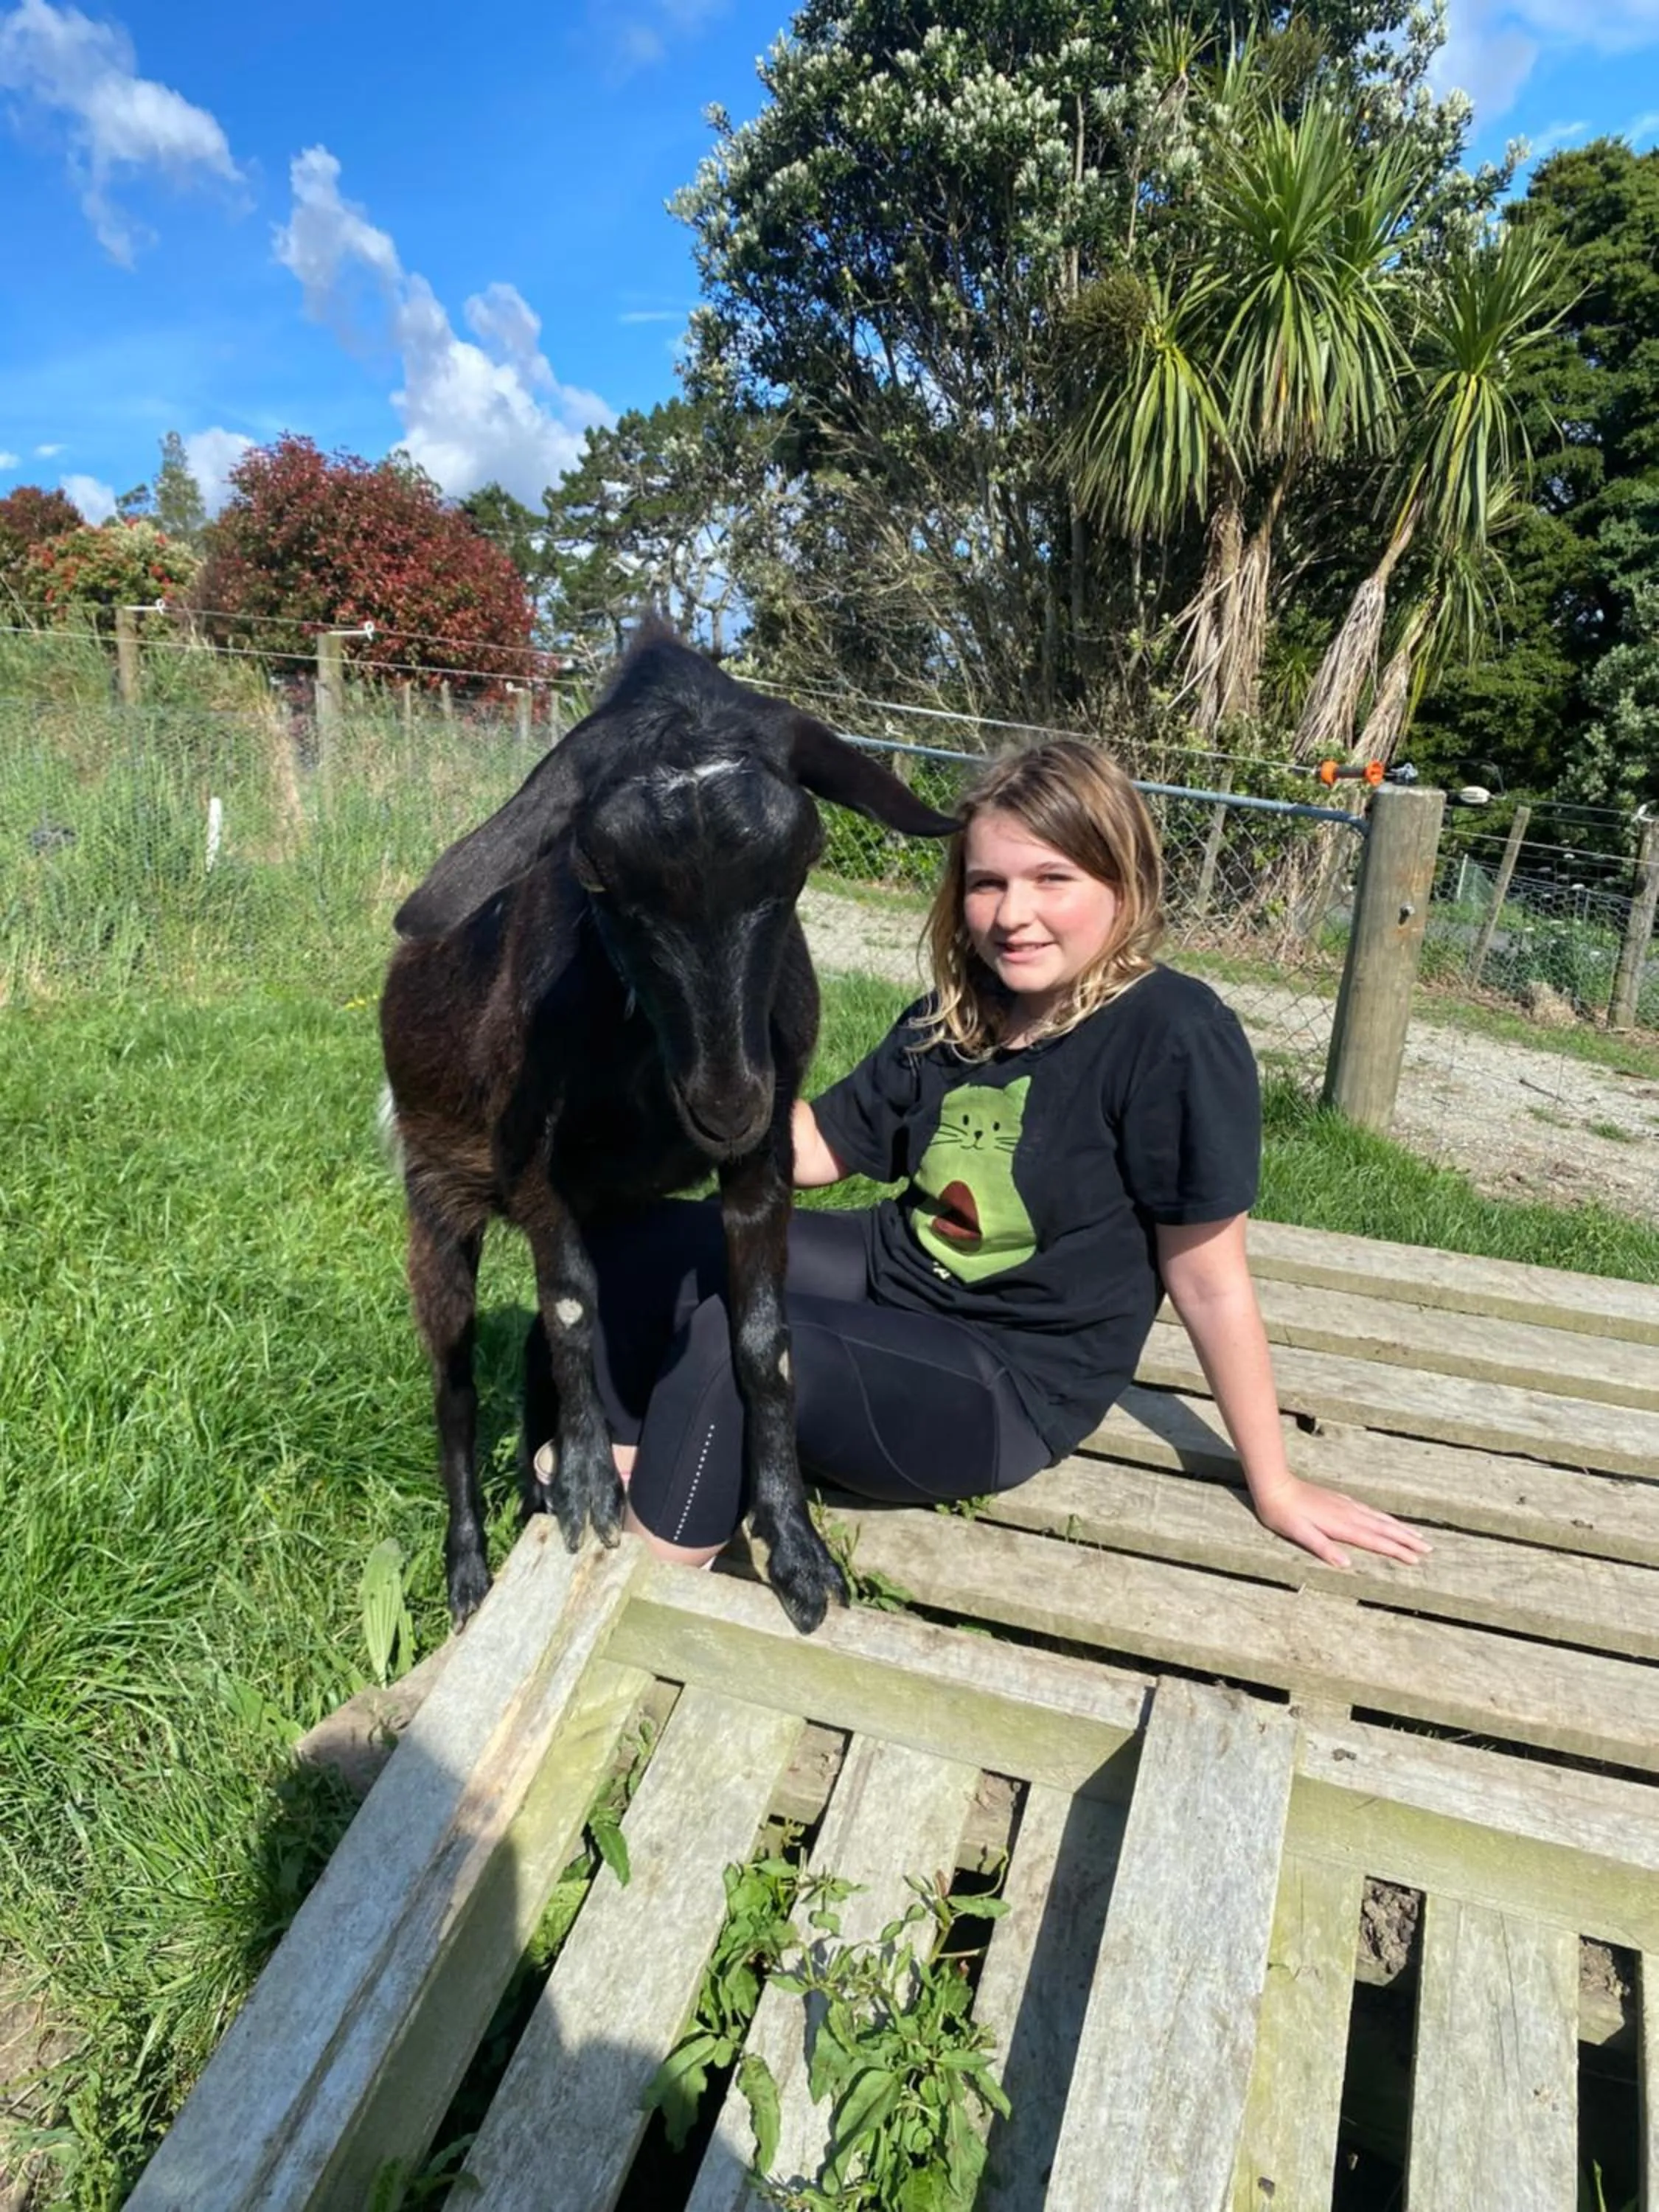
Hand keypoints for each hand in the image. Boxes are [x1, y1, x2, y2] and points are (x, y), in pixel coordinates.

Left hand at [1249, 1472, 1430, 1570]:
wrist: (1275, 1485)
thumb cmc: (1283, 1514)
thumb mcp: (1299, 1534)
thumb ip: (1322, 1548)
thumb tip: (1346, 1565)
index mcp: (1341, 1526)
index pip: (1375, 1541)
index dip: (1396, 1550)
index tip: (1416, 1559)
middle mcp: (1349, 1514)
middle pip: (1384, 1529)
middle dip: (1407, 1539)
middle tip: (1429, 1548)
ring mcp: (1346, 1505)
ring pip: (1380, 1518)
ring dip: (1400, 1528)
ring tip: (1417, 1535)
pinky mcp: (1340, 1500)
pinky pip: (1370, 1511)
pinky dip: (1384, 1518)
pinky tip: (1387, 1520)